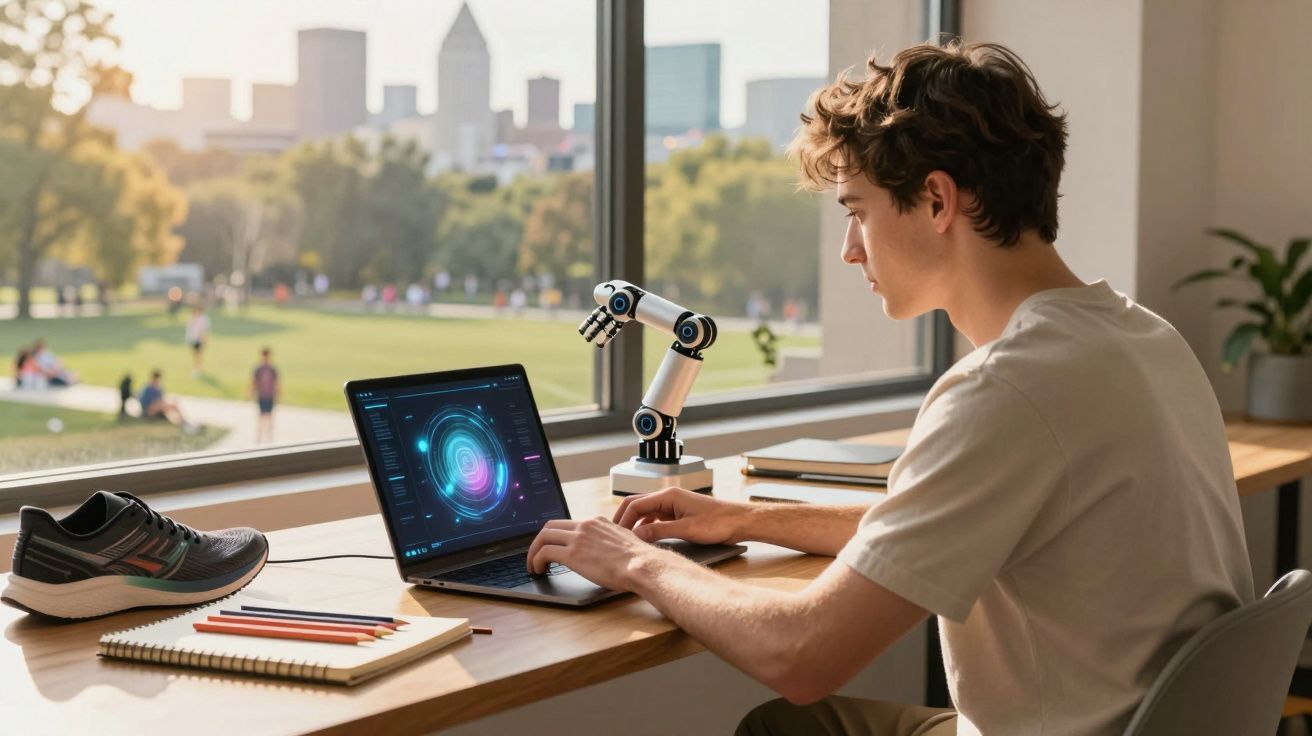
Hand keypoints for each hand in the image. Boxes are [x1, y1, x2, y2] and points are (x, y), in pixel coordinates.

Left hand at [525, 517, 655, 590]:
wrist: (642, 565)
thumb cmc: (638, 560)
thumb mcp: (623, 542)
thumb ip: (609, 542)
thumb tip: (605, 553)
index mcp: (597, 522)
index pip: (568, 523)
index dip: (556, 535)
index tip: (553, 546)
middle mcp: (585, 526)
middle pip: (551, 526)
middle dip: (540, 540)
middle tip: (537, 554)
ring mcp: (578, 538)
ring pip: (543, 536)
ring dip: (534, 551)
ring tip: (533, 565)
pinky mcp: (572, 554)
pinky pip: (544, 552)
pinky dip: (536, 560)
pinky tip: (538, 570)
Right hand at [613, 487, 748, 544]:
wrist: (739, 522)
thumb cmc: (719, 522)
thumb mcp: (687, 529)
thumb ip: (660, 531)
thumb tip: (637, 536)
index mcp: (668, 496)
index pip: (635, 504)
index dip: (622, 520)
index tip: (616, 536)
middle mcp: (668, 498)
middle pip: (637, 505)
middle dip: (624, 520)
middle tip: (614, 537)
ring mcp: (673, 506)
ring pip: (646, 513)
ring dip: (635, 525)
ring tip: (627, 541)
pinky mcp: (679, 515)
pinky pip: (656, 519)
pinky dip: (647, 528)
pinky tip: (645, 540)